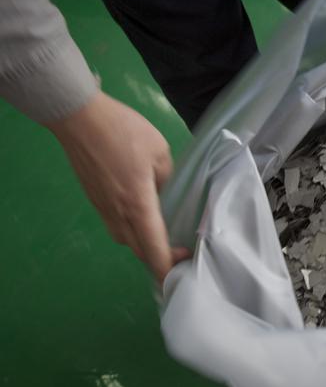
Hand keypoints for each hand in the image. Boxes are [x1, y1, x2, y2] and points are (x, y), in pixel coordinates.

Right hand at [46, 91, 188, 280]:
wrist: (81, 119)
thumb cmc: (125, 132)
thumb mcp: (161, 152)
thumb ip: (168, 179)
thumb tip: (166, 194)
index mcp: (138, 205)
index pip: (153, 248)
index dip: (167, 265)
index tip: (183, 267)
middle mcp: (117, 213)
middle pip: (138, 249)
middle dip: (158, 259)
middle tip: (179, 254)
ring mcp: (102, 208)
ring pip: (124, 238)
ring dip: (143, 244)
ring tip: (162, 237)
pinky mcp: (94, 199)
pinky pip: (115, 224)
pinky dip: (131, 229)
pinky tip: (143, 217)